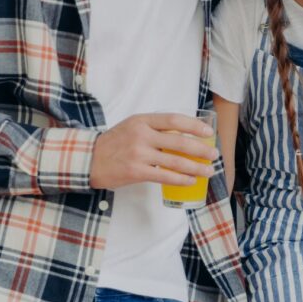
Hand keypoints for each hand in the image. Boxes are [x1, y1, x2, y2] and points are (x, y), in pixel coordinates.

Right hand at [90, 113, 218, 190]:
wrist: (88, 159)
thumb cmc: (115, 143)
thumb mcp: (132, 126)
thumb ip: (155, 128)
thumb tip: (184, 134)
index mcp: (142, 120)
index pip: (174, 120)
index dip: (194, 125)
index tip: (208, 132)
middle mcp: (141, 135)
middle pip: (179, 142)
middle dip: (201, 150)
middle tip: (214, 154)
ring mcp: (139, 154)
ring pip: (175, 161)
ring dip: (196, 168)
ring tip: (208, 171)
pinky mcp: (136, 171)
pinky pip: (165, 176)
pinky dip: (181, 180)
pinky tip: (191, 181)